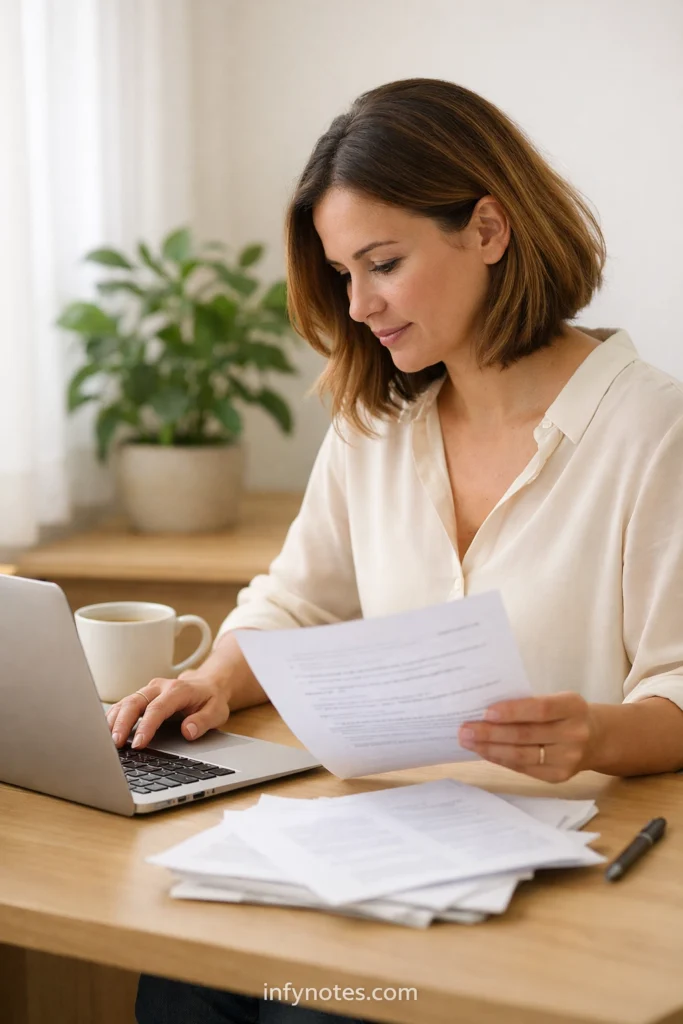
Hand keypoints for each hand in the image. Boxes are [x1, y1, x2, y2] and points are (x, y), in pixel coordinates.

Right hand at [106, 668, 231, 749]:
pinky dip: (113, 718)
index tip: (139, 744)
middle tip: (115, 744)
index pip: (157, 709)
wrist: (208, 684)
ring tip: (105, 741)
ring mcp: (148, 691)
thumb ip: (203, 721)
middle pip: (134, 702)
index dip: (146, 727)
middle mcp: (159, 688)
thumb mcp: (217, 711)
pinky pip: (123, 705)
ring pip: (125, 703)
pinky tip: (106, 732)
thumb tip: (188, 731)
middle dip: (122, 723)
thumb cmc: (211, 699)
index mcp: (177, 690)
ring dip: (113, 721)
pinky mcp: (141, 697)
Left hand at [458, 692, 597, 781]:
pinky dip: (501, 759)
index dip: (512, 711)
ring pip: (522, 755)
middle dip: (491, 733)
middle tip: (465, 729)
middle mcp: (574, 734)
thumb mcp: (557, 699)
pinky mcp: (559, 777)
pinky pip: (523, 768)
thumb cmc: (565, 713)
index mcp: (573, 707)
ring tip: (468, 741)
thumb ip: (529, 703)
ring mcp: (568, 759)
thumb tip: (485, 711)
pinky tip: (484, 752)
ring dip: (490, 749)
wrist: (597, 738)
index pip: (540, 709)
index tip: (486, 712)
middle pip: (526, 735)